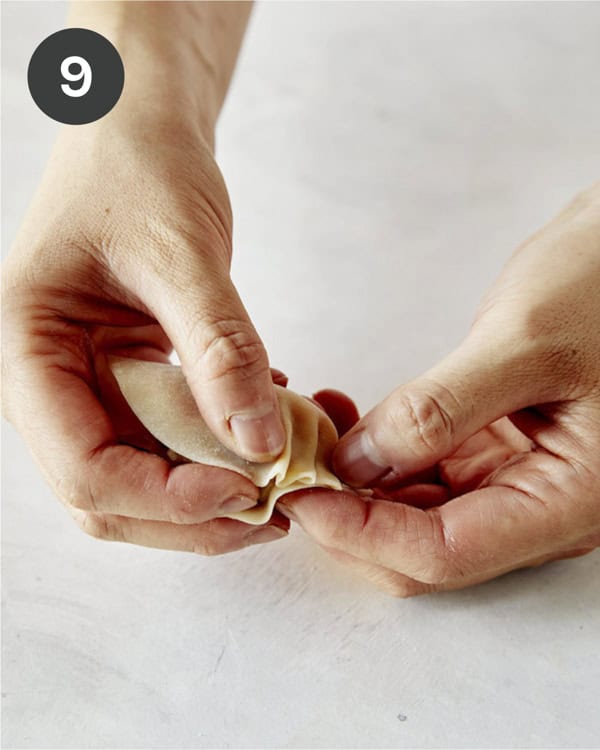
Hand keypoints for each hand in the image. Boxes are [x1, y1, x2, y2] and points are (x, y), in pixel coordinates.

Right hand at [2, 2, 288, 553]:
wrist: (138, 131)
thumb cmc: (138, 170)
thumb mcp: (180, 252)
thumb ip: (218, 349)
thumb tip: (260, 445)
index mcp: (28, 355)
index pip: (86, 472)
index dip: (167, 500)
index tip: (248, 491)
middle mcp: (51, 386)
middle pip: (112, 497)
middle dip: (194, 517)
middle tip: (274, 508)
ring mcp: (90, 386)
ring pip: (146, 478)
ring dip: (213, 491)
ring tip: (281, 475)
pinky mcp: (129, 378)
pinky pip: (172, 439)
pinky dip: (220, 449)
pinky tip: (267, 425)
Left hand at [279, 183, 599, 594]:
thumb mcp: (525, 343)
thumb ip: (439, 411)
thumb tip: (355, 465)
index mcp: (568, 501)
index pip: (445, 551)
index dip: (362, 534)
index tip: (300, 495)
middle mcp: (542, 507)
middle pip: (424, 547)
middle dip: (351, 514)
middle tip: (297, 465)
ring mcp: (518, 480)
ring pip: (417, 513)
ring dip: (358, 483)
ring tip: (313, 431)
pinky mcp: (496, 450)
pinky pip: (425, 472)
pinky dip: (380, 452)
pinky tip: (346, 417)